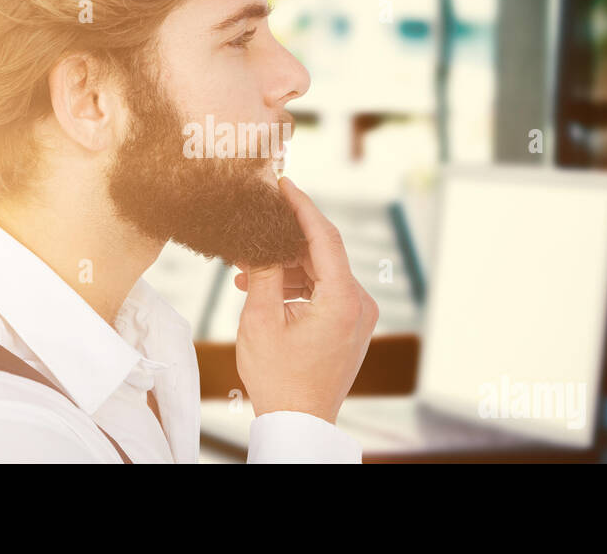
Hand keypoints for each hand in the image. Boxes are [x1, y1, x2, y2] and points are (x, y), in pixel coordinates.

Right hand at [233, 177, 378, 423]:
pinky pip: (324, 290)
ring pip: (321, 271)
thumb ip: (262, 273)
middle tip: (254, 224)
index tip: (283, 183)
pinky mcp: (351, 324)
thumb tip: (258, 239)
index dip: (302, 206)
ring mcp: (359, 315)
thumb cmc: (279, 379)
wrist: (299, 423)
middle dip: (284, 240)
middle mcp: (360, 303)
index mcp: (343, 300)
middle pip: (323, 253)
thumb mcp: (261, 321)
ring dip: (286, 265)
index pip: (324, 237)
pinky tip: (265, 287)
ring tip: (246, 269)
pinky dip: (297, 284)